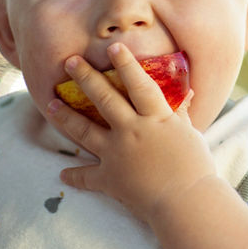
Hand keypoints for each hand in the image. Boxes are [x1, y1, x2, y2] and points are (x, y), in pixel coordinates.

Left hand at [45, 43, 216, 220]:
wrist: (186, 202)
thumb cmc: (196, 167)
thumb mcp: (190, 135)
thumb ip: (181, 114)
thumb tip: (186, 92)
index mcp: (156, 119)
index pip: (139, 84)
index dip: (126, 64)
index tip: (113, 47)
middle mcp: (132, 131)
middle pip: (105, 99)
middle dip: (85, 78)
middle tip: (69, 61)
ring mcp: (117, 155)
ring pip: (85, 131)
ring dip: (66, 117)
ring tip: (51, 103)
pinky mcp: (110, 179)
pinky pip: (88, 177)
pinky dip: (75, 176)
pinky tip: (63, 174)